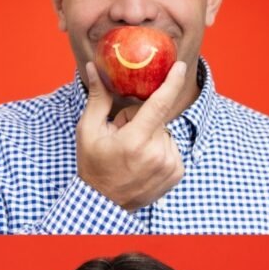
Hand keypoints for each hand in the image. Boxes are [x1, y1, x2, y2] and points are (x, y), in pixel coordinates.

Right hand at [76, 60, 187, 211]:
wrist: (102, 203)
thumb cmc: (93, 165)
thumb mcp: (88, 131)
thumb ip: (97, 98)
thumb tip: (94, 68)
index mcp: (135, 141)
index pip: (160, 104)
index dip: (172, 82)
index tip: (180, 66)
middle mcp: (156, 154)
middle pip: (157, 119)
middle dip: (142, 121)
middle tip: (124, 137)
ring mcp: (169, 166)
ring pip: (165, 133)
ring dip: (152, 137)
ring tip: (133, 154)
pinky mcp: (177, 173)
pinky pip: (172, 148)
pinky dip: (160, 150)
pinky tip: (144, 162)